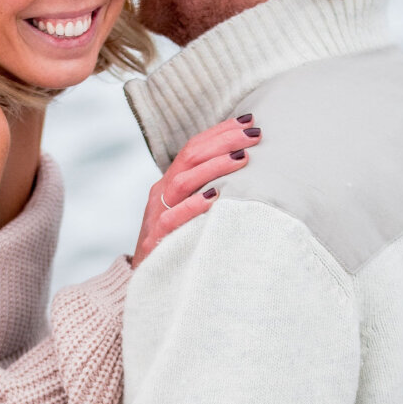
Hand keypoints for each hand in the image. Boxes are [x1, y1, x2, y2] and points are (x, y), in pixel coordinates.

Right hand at [131, 114, 260, 268]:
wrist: (148, 283)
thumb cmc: (177, 243)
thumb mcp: (190, 212)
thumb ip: (209, 191)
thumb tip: (249, 172)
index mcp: (170, 182)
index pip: (194, 147)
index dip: (221, 131)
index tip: (250, 120)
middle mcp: (161, 193)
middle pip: (191, 157)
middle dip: (224, 141)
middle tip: (254, 134)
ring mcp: (156, 215)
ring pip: (183, 181)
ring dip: (215, 167)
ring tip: (242, 158)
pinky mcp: (155, 239)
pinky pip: (172, 218)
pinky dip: (193, 206)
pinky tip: (215, 197)